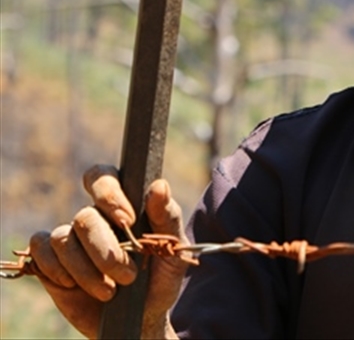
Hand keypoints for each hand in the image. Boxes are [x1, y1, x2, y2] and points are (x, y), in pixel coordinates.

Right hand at [28, 165, 187, 338]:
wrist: (140, 315)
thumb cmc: (159, 276)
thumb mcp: (172, 248)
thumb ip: (167, 216)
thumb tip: (159, 185)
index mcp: (121, 205)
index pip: (103, 177)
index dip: (109, 194)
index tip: (127, 221)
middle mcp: (92, 218)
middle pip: (84, 216)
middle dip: (105, 249)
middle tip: (128, 275)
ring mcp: (69, 238)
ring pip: (62, 238)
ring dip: (86, 269)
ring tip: (109, 291)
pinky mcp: (49, 261)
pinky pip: (41, 252)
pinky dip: (57, 270)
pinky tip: (75, 285)